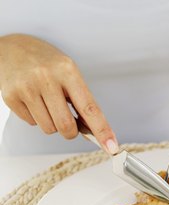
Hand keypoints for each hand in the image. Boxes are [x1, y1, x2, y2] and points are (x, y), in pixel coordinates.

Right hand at [0, 34, 118, 153]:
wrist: (13, 48)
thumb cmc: (47, 63)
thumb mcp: (70, 74)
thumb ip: (82, 102)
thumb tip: (93, 131)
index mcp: (68, 71)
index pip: (89, 108)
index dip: (102, 130)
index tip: (112, 147)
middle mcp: (47, 78)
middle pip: (66, 126)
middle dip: (70, 131)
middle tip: (68, 120)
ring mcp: (27, 87)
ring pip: (49, 129)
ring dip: (52, 124)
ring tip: (47, 103)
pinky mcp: (11, 96)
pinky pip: (32, 124)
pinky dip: (36, 118)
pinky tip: (34, 101)